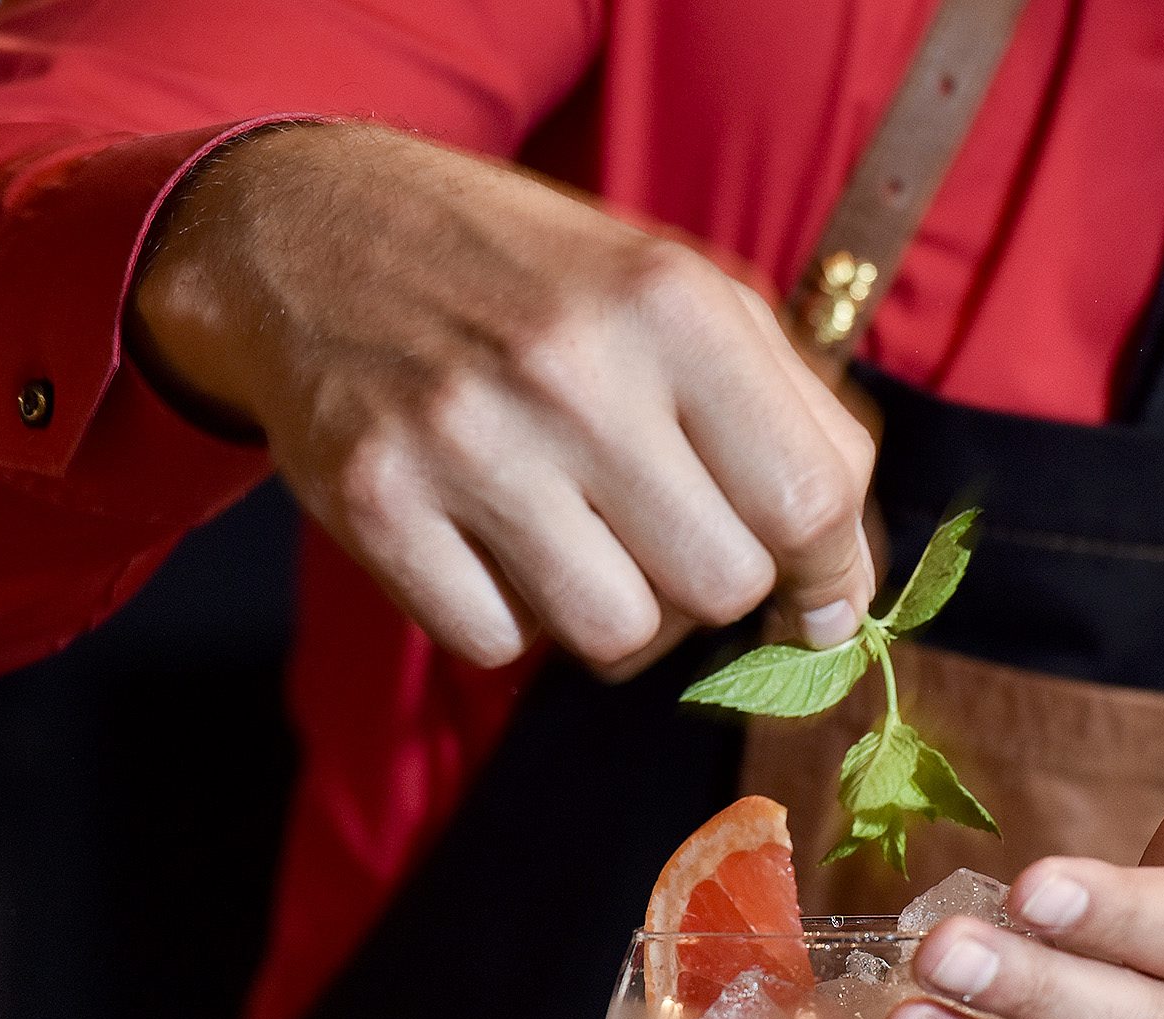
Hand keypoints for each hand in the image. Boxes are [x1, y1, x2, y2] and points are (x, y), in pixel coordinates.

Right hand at [129, 123, 876, 675]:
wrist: (318, 229)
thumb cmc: (539, 284)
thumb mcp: (685, 296)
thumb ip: (796, 426)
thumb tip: (845, 596)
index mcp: (672, 303)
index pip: (810, 502)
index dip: (827, 576)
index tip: (814, 595)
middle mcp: (571, 369)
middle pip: (721, 586)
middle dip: (711, 588)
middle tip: (667, 538)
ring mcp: (464, 440)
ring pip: (616, 635)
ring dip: (616, 613)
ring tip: (581, 539)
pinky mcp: (375, 502)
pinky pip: (497, 644)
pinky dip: (508, 617)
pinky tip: (490, 540)